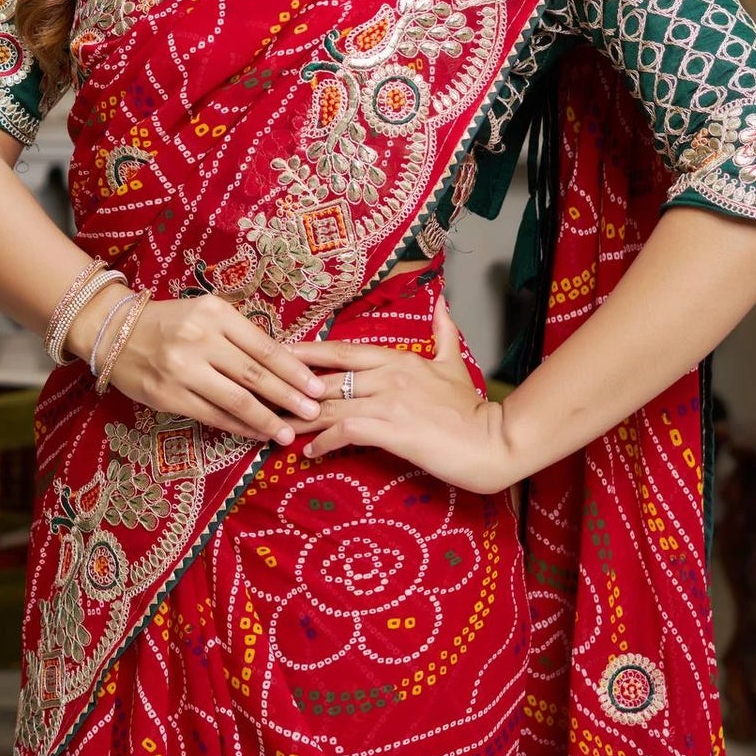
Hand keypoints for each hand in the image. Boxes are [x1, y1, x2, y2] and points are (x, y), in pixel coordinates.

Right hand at [70, 290, 324, 444]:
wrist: (115, 331)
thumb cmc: (172, 321)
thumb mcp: (207, 314)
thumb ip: (241, 336)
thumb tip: (287, 365)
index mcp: (215, 313)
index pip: (263, 346)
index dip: (293, 370)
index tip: (316, 386)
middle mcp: (199, 339)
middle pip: (254, 375)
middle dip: (288, 397)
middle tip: (314, 412)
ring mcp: (181, 370)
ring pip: (235, 400)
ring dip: (266, 420)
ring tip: (287, 433)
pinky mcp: (167, 396)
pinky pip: (211, 416)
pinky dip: (238, 427)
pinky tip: (256, 433)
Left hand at [299, 295, 516, 494]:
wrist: (492, 440)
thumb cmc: (471, 407)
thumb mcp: (453, 363)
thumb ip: (443, 333)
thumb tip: (441, 303)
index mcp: (398, 358)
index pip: (343, 350)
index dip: (309, 351)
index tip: (280, 353)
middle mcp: (388, 375)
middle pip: (327, 379)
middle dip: (293, 388)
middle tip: (264, 394)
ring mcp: (388, 402)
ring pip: (330, 406)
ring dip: (300, 419)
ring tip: (278, 428)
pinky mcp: (391, 430)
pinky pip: (345, 431)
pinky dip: (323, 441)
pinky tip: (310, 452)